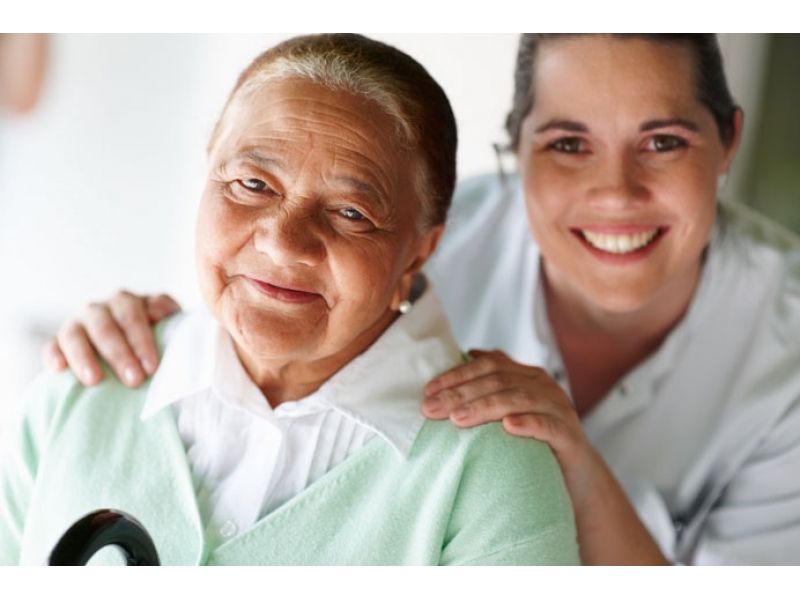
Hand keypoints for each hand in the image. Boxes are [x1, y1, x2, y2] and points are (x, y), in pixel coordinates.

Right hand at [42, 291, 179, 386]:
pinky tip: (59, 368)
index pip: (133, 316)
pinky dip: (54, 355)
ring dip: (85, 357)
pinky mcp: (59, 341)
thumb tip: (161, 314)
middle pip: (106, 327)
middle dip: (120, 354)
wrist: (131, 352)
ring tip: (95, 380)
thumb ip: (168, 316)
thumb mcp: (167, 325)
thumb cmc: (153, 340)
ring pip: (75, 335)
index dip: (142, 340)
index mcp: (127, 302)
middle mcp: (100, 308)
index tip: (152, 366)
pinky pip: (52, 345)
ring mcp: (77, 323)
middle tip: (134, 380)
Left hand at [423, 349, 589, 477]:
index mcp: (527, 375)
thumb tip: (466, 356)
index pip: (488, 366)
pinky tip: (508, 427)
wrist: (576, 478)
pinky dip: (527, 423)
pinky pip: (547, 425)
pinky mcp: (569, 435)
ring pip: (519, 399)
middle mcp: (544, 386)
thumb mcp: (510, 412)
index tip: (428, 391)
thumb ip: (490, 387)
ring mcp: (559, 409)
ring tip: (458, 419)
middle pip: (498, 381)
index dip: (457, 375)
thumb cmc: (534, 443)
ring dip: (485, 407)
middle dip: (460, 393)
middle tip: (432, 408)